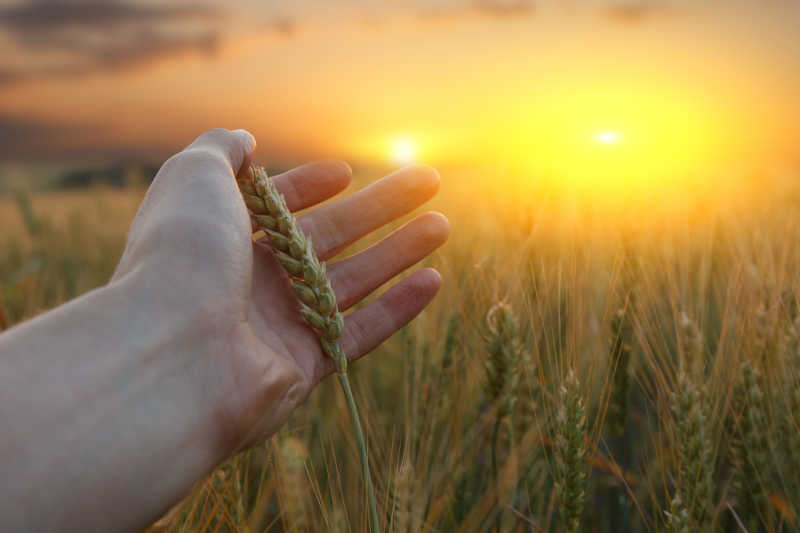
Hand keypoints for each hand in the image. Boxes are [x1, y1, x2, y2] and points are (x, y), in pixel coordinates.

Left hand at [112, 128, 448, 451]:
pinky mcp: (302, 368)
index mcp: (223, 237)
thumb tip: (245, 138)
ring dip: (399, 252)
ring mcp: (277, 326)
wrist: (173, 353)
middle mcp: (250, 281)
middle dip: (379, 207)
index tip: (345, 171)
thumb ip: (221, 149)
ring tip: (442, 225)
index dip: (309, 185)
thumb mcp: (194, 177)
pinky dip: (397, 309)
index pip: (275, 208)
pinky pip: (358, 333)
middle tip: (427, 181)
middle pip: (328, 237)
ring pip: (351, 282)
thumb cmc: (183, 254)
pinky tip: (433, 281)